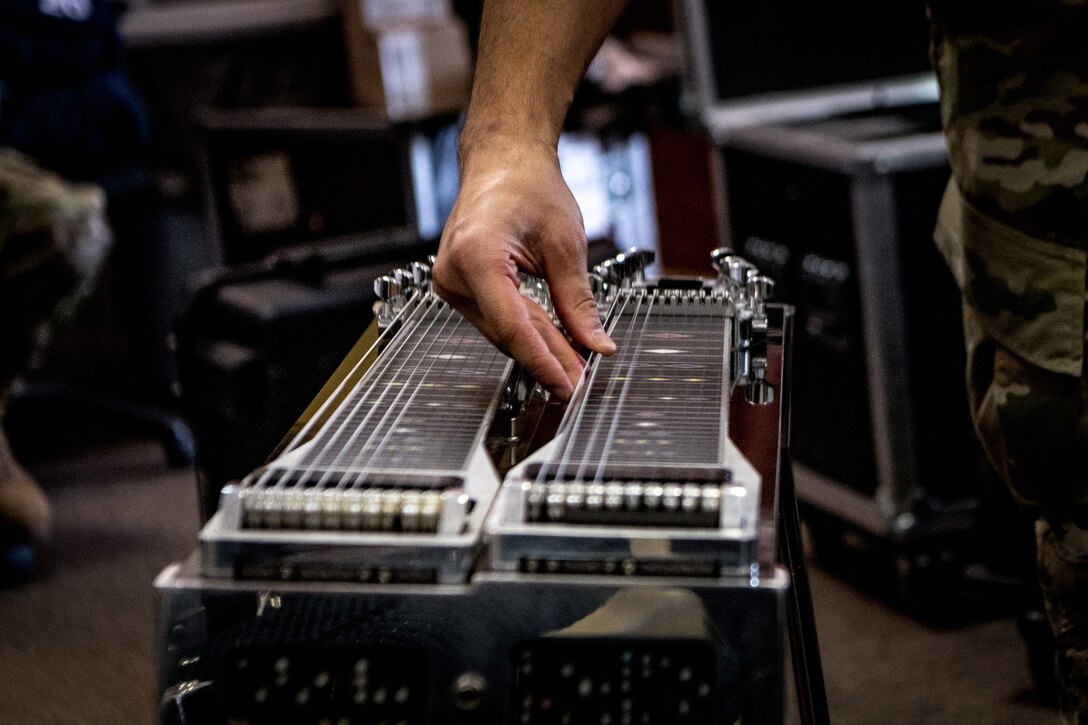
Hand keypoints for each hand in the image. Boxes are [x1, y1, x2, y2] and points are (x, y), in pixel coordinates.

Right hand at [432, 138, 615, 400]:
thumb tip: (595, 344)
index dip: (543, 361)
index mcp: (477, 257)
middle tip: (580, 381)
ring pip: (501, 331)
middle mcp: (454, 273)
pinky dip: (524, 332)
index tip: (567, 385)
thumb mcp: (565, 243)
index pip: (513, 327)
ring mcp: (450, 282)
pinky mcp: (458, 285)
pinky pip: (495, 318)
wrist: (502, 160)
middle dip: (547, 358)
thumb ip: (578, 300)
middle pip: (508, 333)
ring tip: (573, 367)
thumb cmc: (527, 185)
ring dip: (537, 348)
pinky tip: (550, 345)